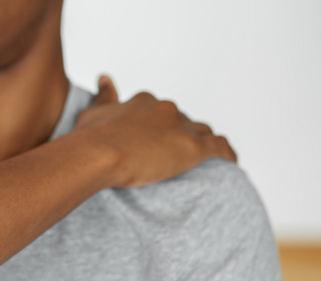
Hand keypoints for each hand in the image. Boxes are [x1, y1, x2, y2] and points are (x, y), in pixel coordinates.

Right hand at [77, 75, 236, 187]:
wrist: (96, 154)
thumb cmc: (89, 138)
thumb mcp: (92, 112)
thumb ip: (104, 96)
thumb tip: (105, 78)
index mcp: (145, 102)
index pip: (161, 112)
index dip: (161, 127)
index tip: (156, 140)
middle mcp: (166, 109)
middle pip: (184, 122)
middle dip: (181, 135)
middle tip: (173, 156)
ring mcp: (180, 127)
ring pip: (202, 132)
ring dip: (203, 143)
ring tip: (203, 159)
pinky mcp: (192, 147)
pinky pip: (219, 147)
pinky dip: (227, 153)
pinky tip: (230, 161)